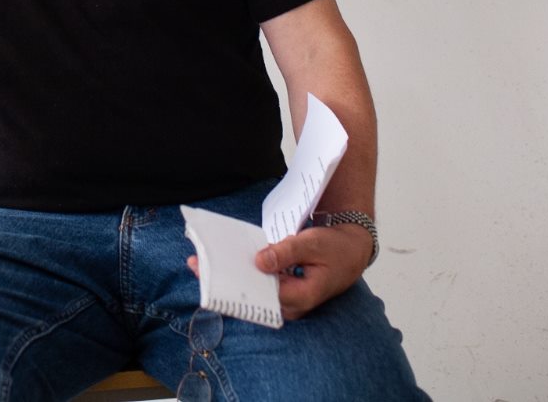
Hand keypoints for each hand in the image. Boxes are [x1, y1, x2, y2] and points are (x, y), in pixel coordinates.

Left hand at [184, 221, 371, 320]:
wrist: (351, 251)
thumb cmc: (334, 248)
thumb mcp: (312, 243)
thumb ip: (286, 252)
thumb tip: (259, 262)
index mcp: (301, 296)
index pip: (261, 295)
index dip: (234, 284)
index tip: (212, 273)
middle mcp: (291, 304)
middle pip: (252, 297)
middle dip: (225, 281)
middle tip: (196, 264)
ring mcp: (286, 299)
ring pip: (253, 291)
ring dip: (230, 277)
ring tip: (203, 261)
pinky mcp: (282, 290)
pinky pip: (259, 284)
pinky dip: (243, 272)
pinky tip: (225, 259)